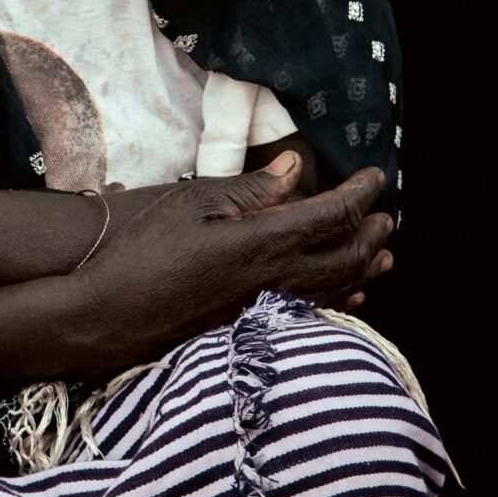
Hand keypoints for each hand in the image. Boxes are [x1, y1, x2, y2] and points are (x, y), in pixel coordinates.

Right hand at [74, 154, 393, 369]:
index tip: (375, 177)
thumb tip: (295, 168)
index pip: (331, 215)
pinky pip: (315, 313)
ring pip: (336, 290)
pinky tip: (347, 298)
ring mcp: (266, 310)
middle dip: (372, 234)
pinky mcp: (253, 327)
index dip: (359, 193)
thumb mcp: (193, 203)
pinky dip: (341, 300)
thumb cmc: (143, 251)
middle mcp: (276, 281)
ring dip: (365, 268)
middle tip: (386, 215)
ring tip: (384, 255)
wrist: (111, 316)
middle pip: (346, 258)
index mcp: (263, 243)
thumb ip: (250, 189)